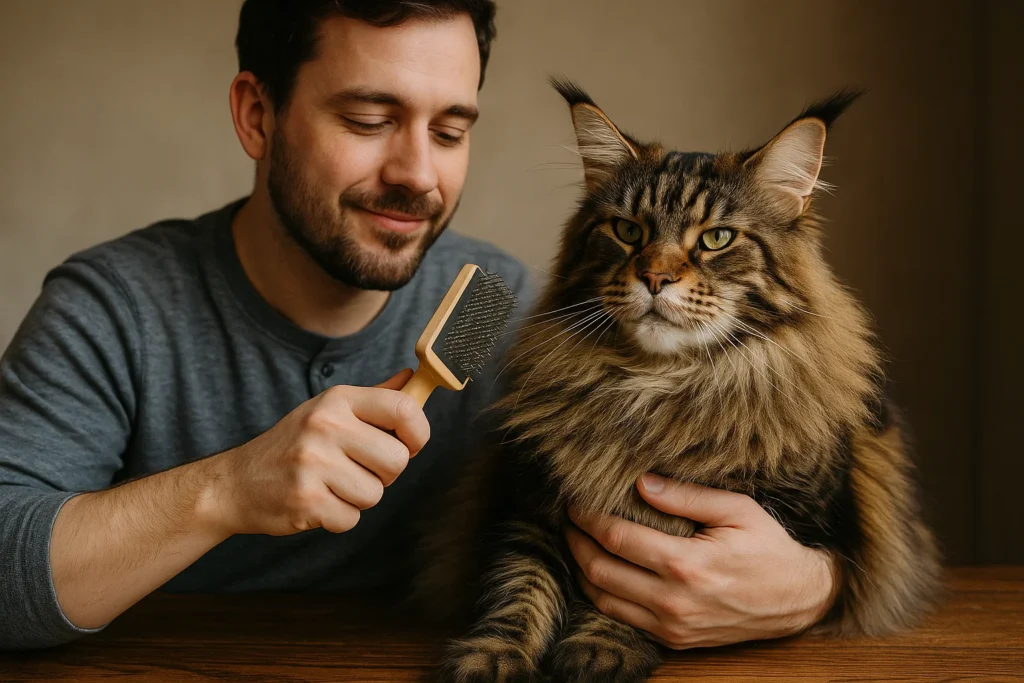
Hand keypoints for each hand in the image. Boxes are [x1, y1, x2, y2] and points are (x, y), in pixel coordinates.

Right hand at [204, 369, 429, 536]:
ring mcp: (313, 464)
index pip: (404, 409)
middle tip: (358, 470)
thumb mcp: (329, 410)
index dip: (419, 432)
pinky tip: (318, 502)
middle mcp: (325, 427)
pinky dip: (339, 517)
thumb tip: (412, 379)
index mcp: (337, 401)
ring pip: (375, 494)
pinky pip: (352, 518)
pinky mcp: (306, 500)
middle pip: (397, 460)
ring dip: (359, 498)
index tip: (410, 444)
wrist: (237, 482)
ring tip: (332, 485)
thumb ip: (374, 398)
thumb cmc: (294, 445)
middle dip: (385, 474)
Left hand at [566, 473, 837, 648]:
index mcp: (687, 564)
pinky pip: (622, 619)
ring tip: (577, 542)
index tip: (574, 499)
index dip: (587, 517)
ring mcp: (673, 626)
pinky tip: (600, 571)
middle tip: (568, 519)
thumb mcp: (736, 510)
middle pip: (599, 570)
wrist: (799, 600)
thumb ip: (685, 496)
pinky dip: (602, 595)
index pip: (616, 538)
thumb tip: (640, 482)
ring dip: (582, 570)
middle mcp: (674, 601)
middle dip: (576, 541)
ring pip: (603, 600)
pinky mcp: (675, 640)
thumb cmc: (769, 547)